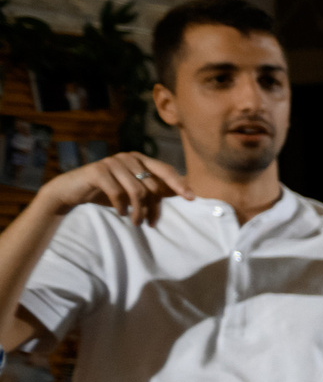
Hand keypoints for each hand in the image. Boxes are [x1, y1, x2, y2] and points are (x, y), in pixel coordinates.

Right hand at [40, 151, 192, 227]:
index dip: (178, 184)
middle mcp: (128, 157)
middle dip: (153, 208)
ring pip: (137, 191)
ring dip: (139, 212)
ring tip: (136, 223)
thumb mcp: (133, 191)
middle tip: (150, 224)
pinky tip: (121, 214)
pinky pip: (119, 193)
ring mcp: (112, 162)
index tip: (190, 198)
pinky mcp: (98, 171)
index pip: (165, 170)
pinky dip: (122, 207)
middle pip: (152, 186)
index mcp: (139, 159)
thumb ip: (154, 190)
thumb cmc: (107, 192)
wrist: (73, 191)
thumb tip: (184, 194)